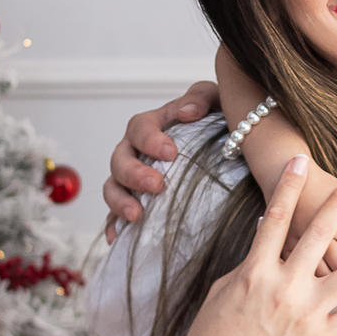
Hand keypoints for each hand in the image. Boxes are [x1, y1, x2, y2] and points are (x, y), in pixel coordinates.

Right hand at [103, 82, 219, 239]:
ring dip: (120, 202)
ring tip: (137, 215)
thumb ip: (201, 97)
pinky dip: (114, 225)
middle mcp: (135, 151)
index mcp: (152, 125)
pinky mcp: (135, 200)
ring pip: (113, 187)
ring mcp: (131, 177)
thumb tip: (189, 111)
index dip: (150, 139)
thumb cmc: (213, 120)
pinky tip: (117, 238)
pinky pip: (116, 215)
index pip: (140, 127)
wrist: (223, 148)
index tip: (170, 153)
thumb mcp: (214, 100)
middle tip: (156, 185)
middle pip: (120, 160)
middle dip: (134, 174)